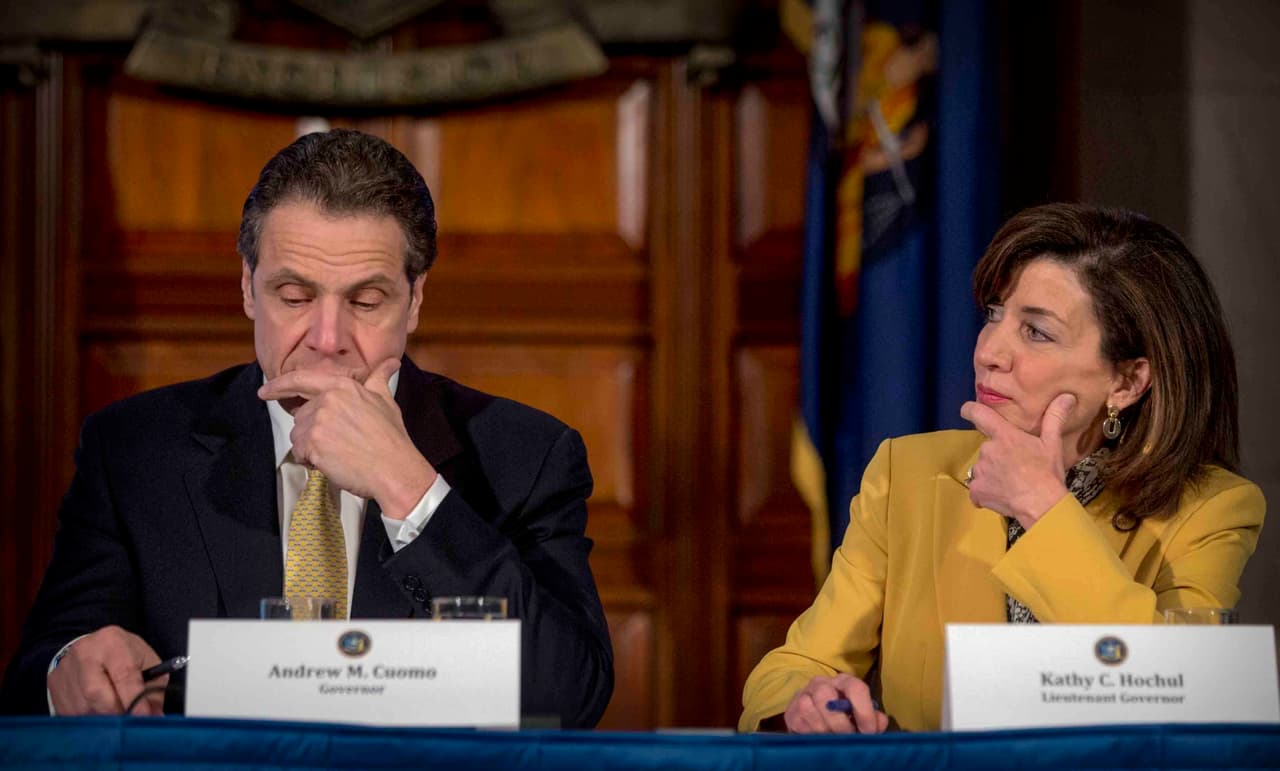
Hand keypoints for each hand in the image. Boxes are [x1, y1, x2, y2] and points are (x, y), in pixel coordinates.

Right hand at [48, 625, 164, 715]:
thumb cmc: (123, 655)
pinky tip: (97, 712)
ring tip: (114, 714)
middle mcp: (84, 653)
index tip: (143, 717)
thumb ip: (153, 690)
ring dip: (101, 718)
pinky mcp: (54, 685)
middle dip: (116, 713)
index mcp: (112, 641)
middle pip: (96, 693)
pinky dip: (87, 719)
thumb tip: (155, 717)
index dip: (135, 700)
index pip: (124, 675)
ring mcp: (65, 669)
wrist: (91, 646)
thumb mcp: (146, 662)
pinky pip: (69, 713)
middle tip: (128, 721)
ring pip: (82, 708)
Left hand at [258, 357, 436, 519]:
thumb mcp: (386, 400)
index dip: (279, 386)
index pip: (301, 380)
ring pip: (298, 435)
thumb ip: (379, 379)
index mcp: (341, 386)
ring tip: (337, 453)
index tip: (264, 391)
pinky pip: (299, 453)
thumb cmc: (391, 437)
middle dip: (313, 431)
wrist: (394, 468)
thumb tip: (391, 363)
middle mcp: (326, 400)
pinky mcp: (312, 444)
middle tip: (338, 443)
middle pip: (301, 416)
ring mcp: (318, 422)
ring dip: (311, 447)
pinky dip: (311, 461)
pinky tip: (332, 463)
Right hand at [783, 673, 888, 733]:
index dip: (864, 712)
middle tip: (848, 737)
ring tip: (834, 740)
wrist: (813, 716)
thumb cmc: (843, 715)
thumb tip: (879, 722)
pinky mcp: (791, 713)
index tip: (869, 732)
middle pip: (826, 696)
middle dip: (840, 723)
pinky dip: (812, 734)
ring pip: (809, 710)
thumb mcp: (860, 714)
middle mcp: (821, 683)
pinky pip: (800, 723)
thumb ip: (873, 717)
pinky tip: (821, 739)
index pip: (855, 688)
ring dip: (825, 730)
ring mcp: (803, 696)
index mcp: (843, 681)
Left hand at [960, 393, 1075, 528]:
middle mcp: (987, 449)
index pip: (979, 414)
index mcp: (1004, 436)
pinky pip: (977, 489)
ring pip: (983, 468)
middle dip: (998, 456)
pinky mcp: (976, 490)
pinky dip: (986, 493)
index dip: (970, 410)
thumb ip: (1054, 418)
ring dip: (992, 474)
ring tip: (1012, 483)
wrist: (1042, 505)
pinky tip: (1002, 496)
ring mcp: (980, 471)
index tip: (967, 410)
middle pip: (988, 448)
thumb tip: (1066, 396)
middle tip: (1017, 467)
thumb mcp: (1052, 444)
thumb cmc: (1047, 473)